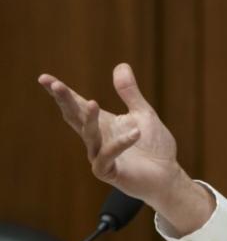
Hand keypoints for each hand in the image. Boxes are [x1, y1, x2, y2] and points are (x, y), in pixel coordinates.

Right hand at [38, 63, 213, 234]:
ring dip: (90, 120)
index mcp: (102, 123)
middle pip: (75, 118)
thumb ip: (130, 92)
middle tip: (55, 85)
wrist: (167, 175)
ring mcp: (99, 156)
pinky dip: (121, 143)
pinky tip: (135, 132)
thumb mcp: (143, 113)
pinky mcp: (109, 172)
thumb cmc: (153, 146)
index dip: (61, 93)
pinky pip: (109, 155)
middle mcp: (96, 139)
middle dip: (64, 101)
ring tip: (94, 103)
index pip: (77, 105)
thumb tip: (121, 65)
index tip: (45, 78)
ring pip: (89, 136)